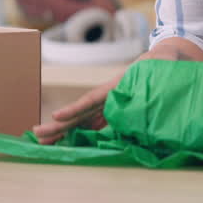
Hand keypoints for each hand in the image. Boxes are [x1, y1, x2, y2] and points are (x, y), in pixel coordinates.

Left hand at [12, 0, 116, 25]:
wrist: (104, 30)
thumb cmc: (104, 14)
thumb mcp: (104, 2)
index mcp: (72, 10)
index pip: (55, 0)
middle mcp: (63, 15)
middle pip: (43, 5)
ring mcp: (60, 17)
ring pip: (40, 10)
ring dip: (28, 3)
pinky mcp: (60, 18)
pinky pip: (43, 13)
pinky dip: (33, 9)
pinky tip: (25, 5)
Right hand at [31, 39, 202, 143]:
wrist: (166, 59)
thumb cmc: (164, 60)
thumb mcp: (164, 60)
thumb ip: (162, 62)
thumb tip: (162, 61)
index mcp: (117, 85)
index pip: (93, 98)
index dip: (75, 108)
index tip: (57, 117)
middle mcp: (108, 96)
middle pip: (81, 112)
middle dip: (58, 125)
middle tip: (36, 134)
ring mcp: (109, 104)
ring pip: (83, 120)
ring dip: (64, 132)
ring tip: (44, 143)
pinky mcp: (115, 111)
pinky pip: (96, 125)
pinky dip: (81, 133)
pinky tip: (68, 143)